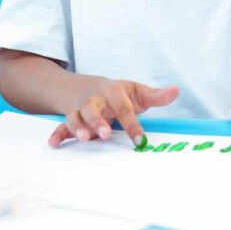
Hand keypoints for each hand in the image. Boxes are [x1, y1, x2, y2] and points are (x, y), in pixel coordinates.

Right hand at [48, 79, 178, 147]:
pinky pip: (61, 126)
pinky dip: (57, 134)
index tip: (140, 140)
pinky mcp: (69, 118)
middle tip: (106, 134)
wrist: (84, 86)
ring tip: (84, 139)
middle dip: (98, 120)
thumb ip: (155, 95)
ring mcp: (79, 108)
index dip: (132, 123)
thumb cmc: (115, 93)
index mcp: (112, 92)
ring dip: (78, 127)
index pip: (123, 107)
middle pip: (93, 107)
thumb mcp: (135, 91)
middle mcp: (94, 99)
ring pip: (75, 116)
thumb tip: (176, 90)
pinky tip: (54, 143)